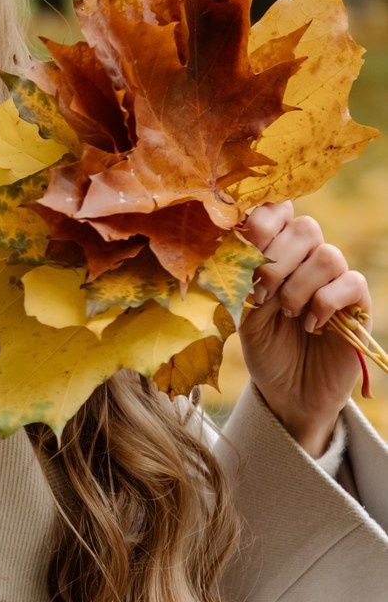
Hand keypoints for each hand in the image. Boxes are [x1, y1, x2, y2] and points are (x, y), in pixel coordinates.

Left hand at [237, 202, 371, 455]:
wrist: (289, 391)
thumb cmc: (264, 347)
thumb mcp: (244, 313)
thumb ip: (247, 278)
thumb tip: (247, 246)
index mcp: (277, 251)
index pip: (279, 210)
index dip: (264, 219)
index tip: (246, 243)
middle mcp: (308, 258)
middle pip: (306, 227)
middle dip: (277, 259)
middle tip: (263, 293)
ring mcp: (335, 278)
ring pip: (327, 255)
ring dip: (299, 286)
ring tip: (287, 314)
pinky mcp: (357, 303)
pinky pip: (349, 283)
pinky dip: (324, 304)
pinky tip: (311, 326)